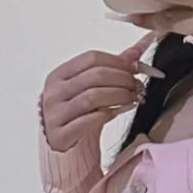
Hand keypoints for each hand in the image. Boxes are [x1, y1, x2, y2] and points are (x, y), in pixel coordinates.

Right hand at [40, 35, 155, 152]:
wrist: (60, 142)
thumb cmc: (77, 111)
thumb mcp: (90, 87)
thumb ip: (112, 67)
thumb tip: (138, 50)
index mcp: (59, 75)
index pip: (92, 58)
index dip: (118, 61)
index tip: (136, 68)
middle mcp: (54, 92)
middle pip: (95, 76)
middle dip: (123, 79)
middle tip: (138, 86)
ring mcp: (55, 114)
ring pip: (94, 97)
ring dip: (120, 96)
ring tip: (134, 99)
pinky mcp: (61, 134)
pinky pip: (91, 120)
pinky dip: (110, 114)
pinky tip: (120, 112)